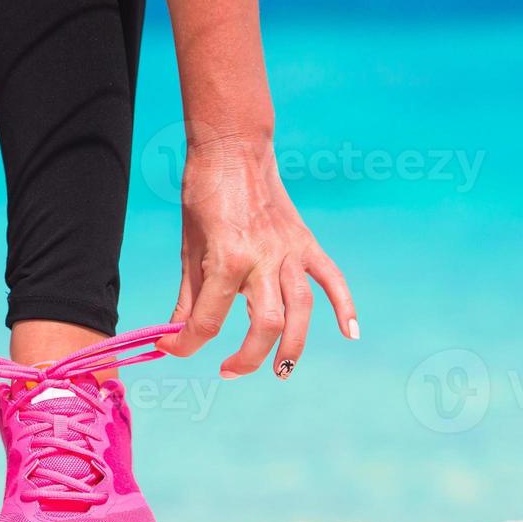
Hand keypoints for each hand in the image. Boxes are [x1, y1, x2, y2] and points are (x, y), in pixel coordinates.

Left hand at [158, 138, 356, 377]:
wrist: (233, 149)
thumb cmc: (203, 195)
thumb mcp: (188, 246)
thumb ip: (188, 294)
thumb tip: (176, 332)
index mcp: (226, 260)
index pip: (207, 319)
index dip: (186, 342)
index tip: (173, 347)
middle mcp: (262, 260)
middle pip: (264, 324)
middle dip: (246, 356)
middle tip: (228, 371)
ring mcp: (289, 252)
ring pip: (300, 311)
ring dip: (293, 346)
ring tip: (281, 371)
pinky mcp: (306, 243)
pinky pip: (331, 279)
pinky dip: (345, 306)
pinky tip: (350, 334)